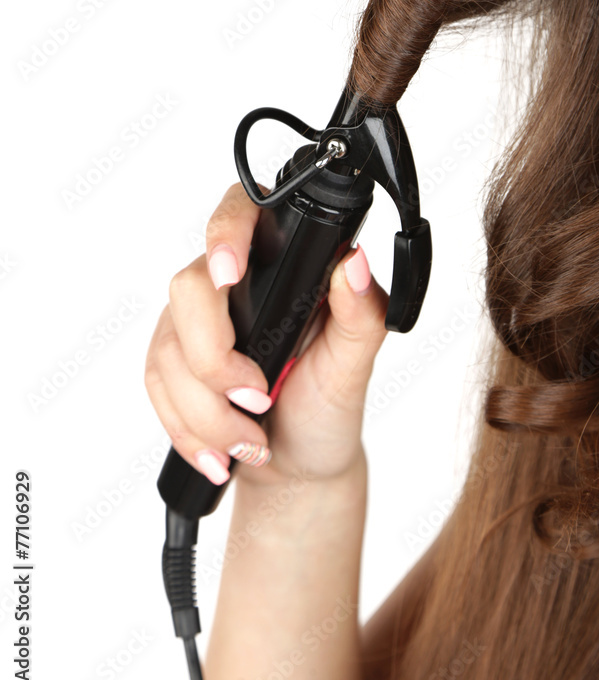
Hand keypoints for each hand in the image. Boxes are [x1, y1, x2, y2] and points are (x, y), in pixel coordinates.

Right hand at [145, 183, 388, 489]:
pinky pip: (156, 386)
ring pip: (168, 350)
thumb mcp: (354, 365)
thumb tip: (353, 264)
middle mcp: (231, 284)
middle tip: (260, 399)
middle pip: (189, 290)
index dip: (225, 232)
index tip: (230, 273)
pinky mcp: (170, 361)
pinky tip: (218, 453)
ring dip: (208, 412)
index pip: (240, 213)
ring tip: (251, 442)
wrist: (300, 465)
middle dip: (217, 360)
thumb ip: (361, 313)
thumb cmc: (328, 405)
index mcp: (280, 264)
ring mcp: (193, 322)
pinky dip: (188, 429)